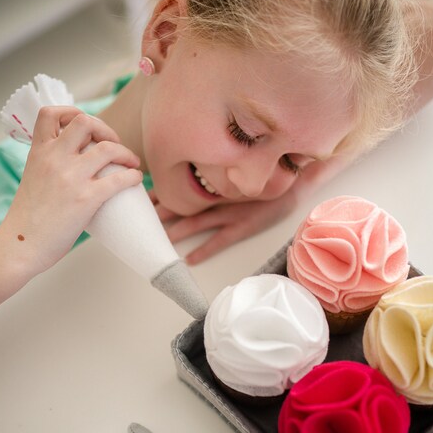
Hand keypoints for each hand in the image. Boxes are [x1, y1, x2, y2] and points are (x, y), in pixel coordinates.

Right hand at [0, 106, 141, 274]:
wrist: (20, 245)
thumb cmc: (26, 220)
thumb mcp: (32, 179)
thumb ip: (51, 167)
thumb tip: (76, 167)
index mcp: (38, 153)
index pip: (50, 113)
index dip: (72, 113)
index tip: (86, 128)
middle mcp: (54, 159)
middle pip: (85, 122)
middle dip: (105, 129)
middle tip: (113, 145)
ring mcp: (71, 177)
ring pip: (108, 147)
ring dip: (126, 152)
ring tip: (131, 162)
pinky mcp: (86, 198)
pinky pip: (119, 179)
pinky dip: (133, 176)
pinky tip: (136, 180)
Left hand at [151, 188, 297, 264]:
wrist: (293, 184)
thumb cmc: (262, 178)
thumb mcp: (235, 172)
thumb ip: (213, 175)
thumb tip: (187, 178)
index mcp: (214, 182)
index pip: (181, 187)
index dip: (160, 193)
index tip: (140, 198)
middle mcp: (218, 196)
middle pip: (183, 205)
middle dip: (161, 213)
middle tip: (139, 221)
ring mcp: (231, 212)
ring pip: (197, 223)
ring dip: (177, 231)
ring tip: (157, 240)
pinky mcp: (244, 226)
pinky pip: (220, 240)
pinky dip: (204, 250)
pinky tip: (189, 260)